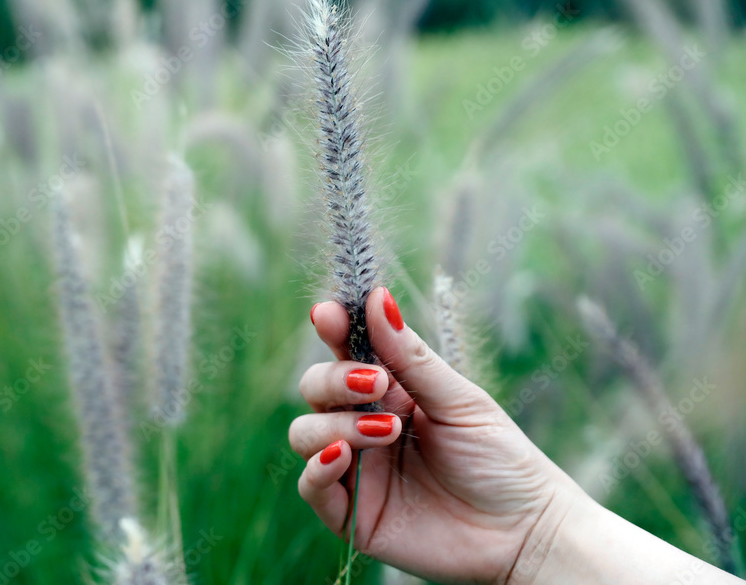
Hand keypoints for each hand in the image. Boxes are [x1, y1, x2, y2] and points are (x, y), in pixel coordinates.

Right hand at [289, 287, 581, 583]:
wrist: (524, 531)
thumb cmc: (500, 459)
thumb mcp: (458, 400)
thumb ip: (410, 356)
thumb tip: (377, 296)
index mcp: (390, 391)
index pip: (345, 351)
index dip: (332, 329)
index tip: (329, 315)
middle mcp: (364, 425)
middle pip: (315, 387)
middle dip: (335, 378)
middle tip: (377, 383)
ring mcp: (355, 469)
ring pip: (305, 432)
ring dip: (335, 424)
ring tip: (386, 431)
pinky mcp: (350, 514)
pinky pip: (310, 486)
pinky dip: (318, 467)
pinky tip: (344, 456)